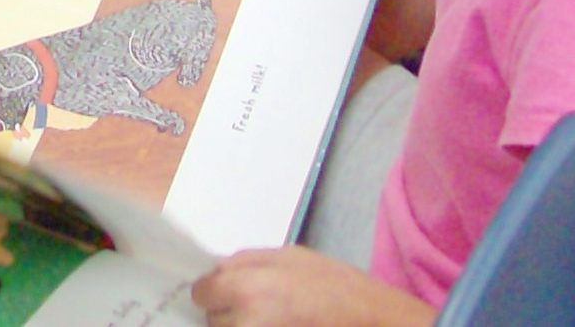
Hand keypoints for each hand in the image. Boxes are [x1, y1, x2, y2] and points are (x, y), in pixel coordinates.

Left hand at [192, 248, 433, 326]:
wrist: (371, 321)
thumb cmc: (334, 285)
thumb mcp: (288, 256)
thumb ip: (245, 262)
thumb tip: (216, 272)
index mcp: (246, 288)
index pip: (203, 294)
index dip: (214, 291)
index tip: (228, 292)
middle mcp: (246, 323)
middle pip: (213, 321)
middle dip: (228, 313)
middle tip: (258, 307)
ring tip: (272, 319)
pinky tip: (280, 325)